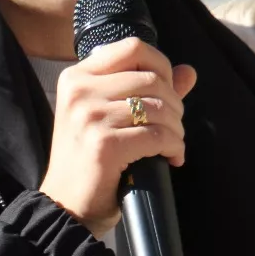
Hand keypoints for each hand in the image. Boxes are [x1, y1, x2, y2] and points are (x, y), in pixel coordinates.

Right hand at [39, 37, 196, 232]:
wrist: (66, 207)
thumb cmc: (89, 161)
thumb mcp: (110, 117)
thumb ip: (148, 91)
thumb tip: (188, 71)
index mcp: (77, 77)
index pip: (133, 47)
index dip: (161, 67)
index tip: (167, 94)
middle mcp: (80, 91)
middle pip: (151, 78)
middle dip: (175, 105)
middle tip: (173, 127)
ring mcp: (89, 117)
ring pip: (159, 108)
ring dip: (177, 129)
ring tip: (172, 145)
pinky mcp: (104, 144)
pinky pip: (158, 136)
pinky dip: (174, 147)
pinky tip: (172, 158)